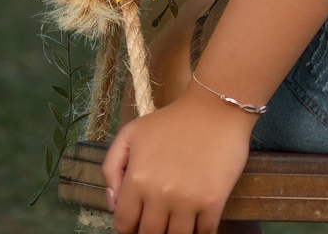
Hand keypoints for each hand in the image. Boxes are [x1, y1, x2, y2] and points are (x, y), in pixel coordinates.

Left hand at [102, 82, 252, 233]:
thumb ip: (111, 166)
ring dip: (174, 233)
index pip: (124, 224)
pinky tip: (197, 225)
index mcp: (137, 179)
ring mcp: (187, 201)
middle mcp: (159, 195)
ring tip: (176, 223)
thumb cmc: (172, 119)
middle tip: (158, 221)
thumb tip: (112, 203)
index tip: (138, 222)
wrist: (215, 107)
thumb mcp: (132, 133)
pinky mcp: (213, 201)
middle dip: (151, 230)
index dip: (128, 227)